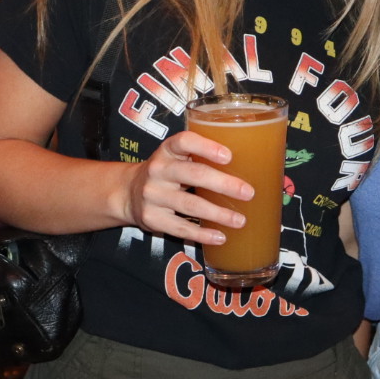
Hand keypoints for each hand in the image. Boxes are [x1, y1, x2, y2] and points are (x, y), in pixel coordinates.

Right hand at [119, 131, 251, 247]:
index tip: (229, 156)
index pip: (185, 141)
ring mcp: (153, 195)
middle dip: (224, 184)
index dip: (207, 147)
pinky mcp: (152, 218)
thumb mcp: (176, 157)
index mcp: (168, 150)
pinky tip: (220, 236)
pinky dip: (202, 234)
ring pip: (190, 204)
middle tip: (248, 193)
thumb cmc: (166, 172)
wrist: (128, 192)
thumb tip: (251, 164)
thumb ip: (201, 157)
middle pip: (194, 175)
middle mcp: (158, 170)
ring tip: (240, 220)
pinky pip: (181, 227)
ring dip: (218, 213)